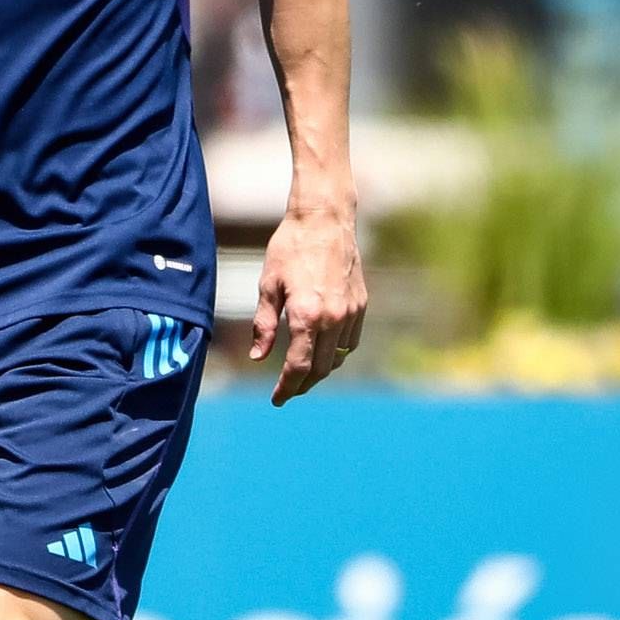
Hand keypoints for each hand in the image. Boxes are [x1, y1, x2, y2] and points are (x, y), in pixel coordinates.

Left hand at [249, 203, 367, 400]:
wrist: (325, 219)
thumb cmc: (290, 248)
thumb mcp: (268, 285)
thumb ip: (263, 325)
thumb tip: (258, 358)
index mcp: (307, 315)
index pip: (297, 366)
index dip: (286, 388)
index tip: (277, 399)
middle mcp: (333, 318)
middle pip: (320, 369)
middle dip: (302, 385)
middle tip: (287, 392)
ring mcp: (351, 312)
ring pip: (338, 358)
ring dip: (319, 371)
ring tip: (301, 375)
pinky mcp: (361, 304)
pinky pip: (350, 342)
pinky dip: (335, 354)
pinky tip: (321, 352)